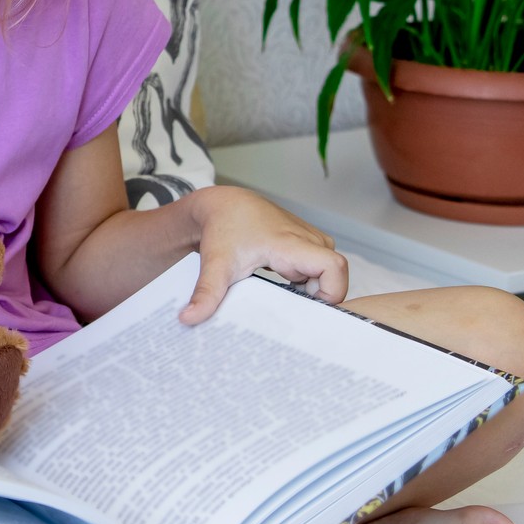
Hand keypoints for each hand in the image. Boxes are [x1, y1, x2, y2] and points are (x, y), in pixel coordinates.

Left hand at [178, 185, 347, 324]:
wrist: (223, 204)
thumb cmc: (222, 230)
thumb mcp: (215, 264)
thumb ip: (206, 292)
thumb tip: (189, 318)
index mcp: (290, 244)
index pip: (334, 267)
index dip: (332, 292)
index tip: (308, 307)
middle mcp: (307, 239)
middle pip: (335, 276)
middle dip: (321, 298)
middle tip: (294, 315)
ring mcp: (310, 240)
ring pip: (329, 272)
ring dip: (314, 290)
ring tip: (288, 302)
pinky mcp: (307, 243)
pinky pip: (322, 267)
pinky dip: (311, 282)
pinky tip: (289, 291)